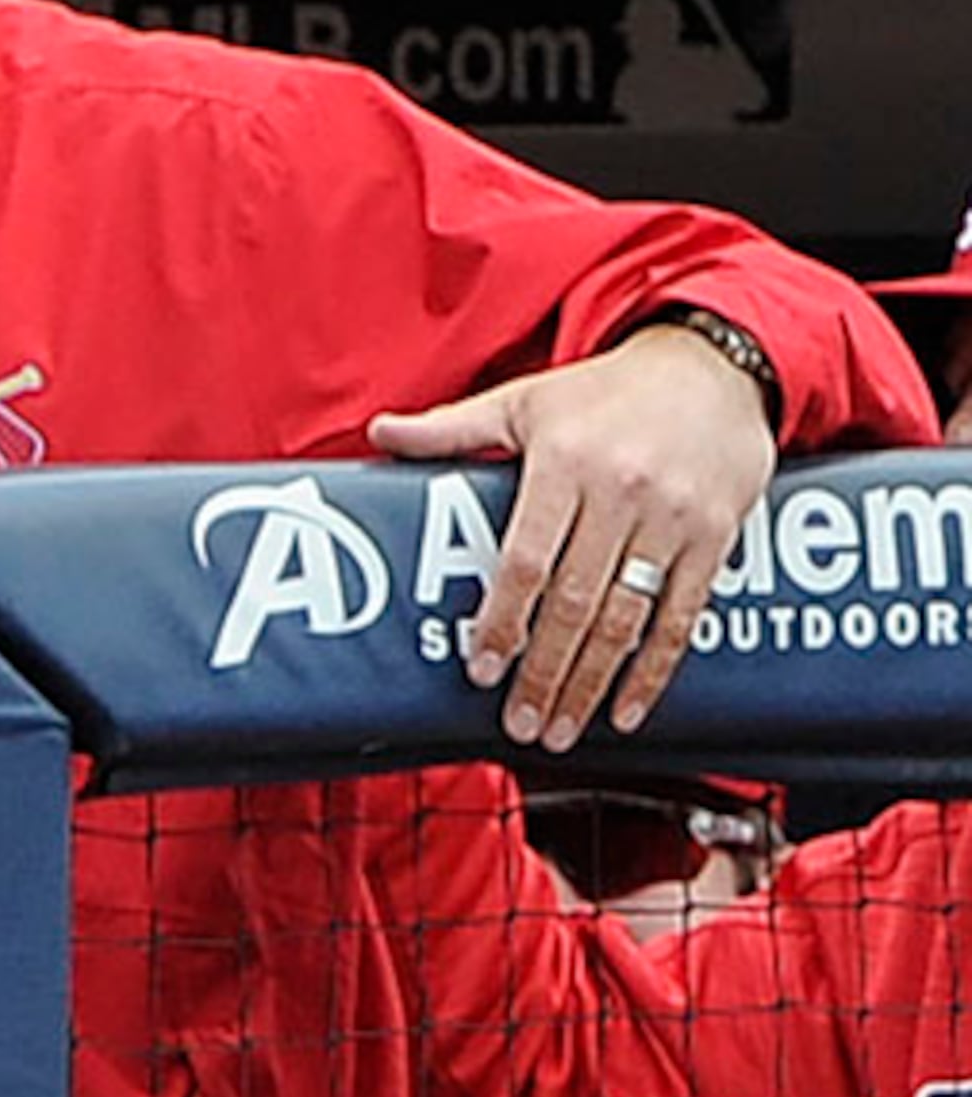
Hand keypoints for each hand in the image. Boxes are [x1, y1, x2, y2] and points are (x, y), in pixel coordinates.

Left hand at [370, 323, 774, 751]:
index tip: (481, 667)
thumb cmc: (606, 390)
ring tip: (560, 729)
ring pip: (627, 618)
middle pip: (575, 601)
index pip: (525, 559)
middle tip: (519, 723)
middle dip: (545, 672)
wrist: (713, 367)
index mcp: (564, 463)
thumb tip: (379, 433)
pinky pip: (684, 616)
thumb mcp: (524, 401)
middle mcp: (621, 493)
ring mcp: (673, 519)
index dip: (502, 620)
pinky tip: (628, 710)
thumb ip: (451, 428)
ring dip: (592, 683)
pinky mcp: (717, 536)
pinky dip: (656, 671)